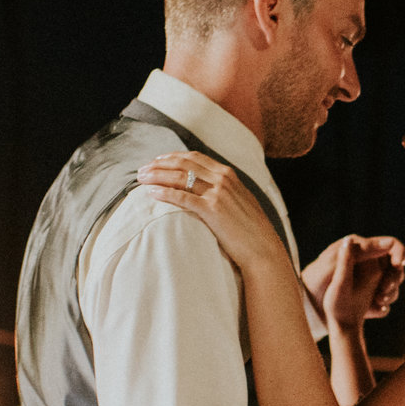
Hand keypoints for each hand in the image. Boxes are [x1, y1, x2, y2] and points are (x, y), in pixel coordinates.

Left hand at [138, 152, 291, 275]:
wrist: (263, 248)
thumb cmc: (250, 230)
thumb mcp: (239, 202)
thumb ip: (224, 190)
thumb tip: (205, 189)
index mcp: (229, 174)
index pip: (194, 157)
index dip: (173, 157)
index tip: (157, 160)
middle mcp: (223, 179)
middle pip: (183, 163)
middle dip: (159, 164)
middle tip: (142, 169)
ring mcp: (218, 193)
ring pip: (179, 177)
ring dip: (157, 176)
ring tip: (141, 179)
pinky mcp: (212, 210)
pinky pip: (182, 197)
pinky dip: (165, 193)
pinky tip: (151, 193)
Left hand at [305, 234, 404, 327]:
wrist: (310, 306)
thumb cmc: (317, 281)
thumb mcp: (332, 268)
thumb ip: (349, 255)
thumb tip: (358, 241)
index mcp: (361, 249)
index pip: (391, 245)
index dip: (400, 252)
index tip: (398, 265)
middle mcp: (369, 262)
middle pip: (396, 266)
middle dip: (395, 278)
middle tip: (383, 290)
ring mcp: (371, 279)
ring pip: (393, 284)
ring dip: (391, 293)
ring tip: (378, 300)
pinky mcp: (369, 294)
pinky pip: (386, 299)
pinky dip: (384, 304)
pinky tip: (374, 308)